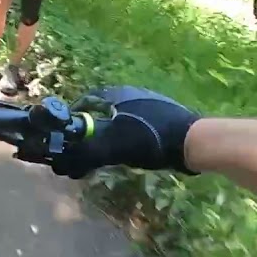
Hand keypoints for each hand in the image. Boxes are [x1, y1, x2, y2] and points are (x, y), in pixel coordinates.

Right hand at [51, 86, 200, 178]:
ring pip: (124, 115)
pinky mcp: (166, 116)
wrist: (193, 142)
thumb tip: (62, 163)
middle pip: (106, 106)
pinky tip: (133, 150)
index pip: (89, 99)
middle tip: (87, 141)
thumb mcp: (113, 146)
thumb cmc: (149, 139)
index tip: (70, 129)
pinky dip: (130, 134)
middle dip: (95, 122)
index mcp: (119, 94)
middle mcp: (134, 93)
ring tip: (108, 148)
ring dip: (114, 129)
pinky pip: (139, 124)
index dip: (77, 113)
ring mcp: (152, 103)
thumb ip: (88, 152)